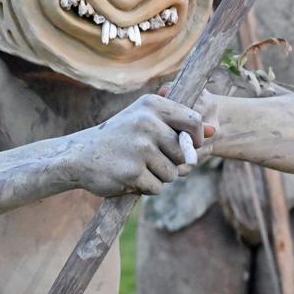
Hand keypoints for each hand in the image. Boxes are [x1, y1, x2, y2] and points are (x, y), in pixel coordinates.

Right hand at [66, 93, 212, 196]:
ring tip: (137, 166)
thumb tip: (214, 132)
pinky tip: (128, 177)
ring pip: (172, 174)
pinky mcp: (132, 172)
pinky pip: (157, 188)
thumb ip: (178, 125)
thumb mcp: (145, 120)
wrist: (79, 155)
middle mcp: (147, 123)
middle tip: (149, 159)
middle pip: (183, 154)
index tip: (186, 146)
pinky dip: (146, 188)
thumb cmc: (119, 137)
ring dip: (158, 177)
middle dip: (172, 163)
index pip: (194, 120)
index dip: (195, 138)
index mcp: (152, 105)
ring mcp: (140, 148)